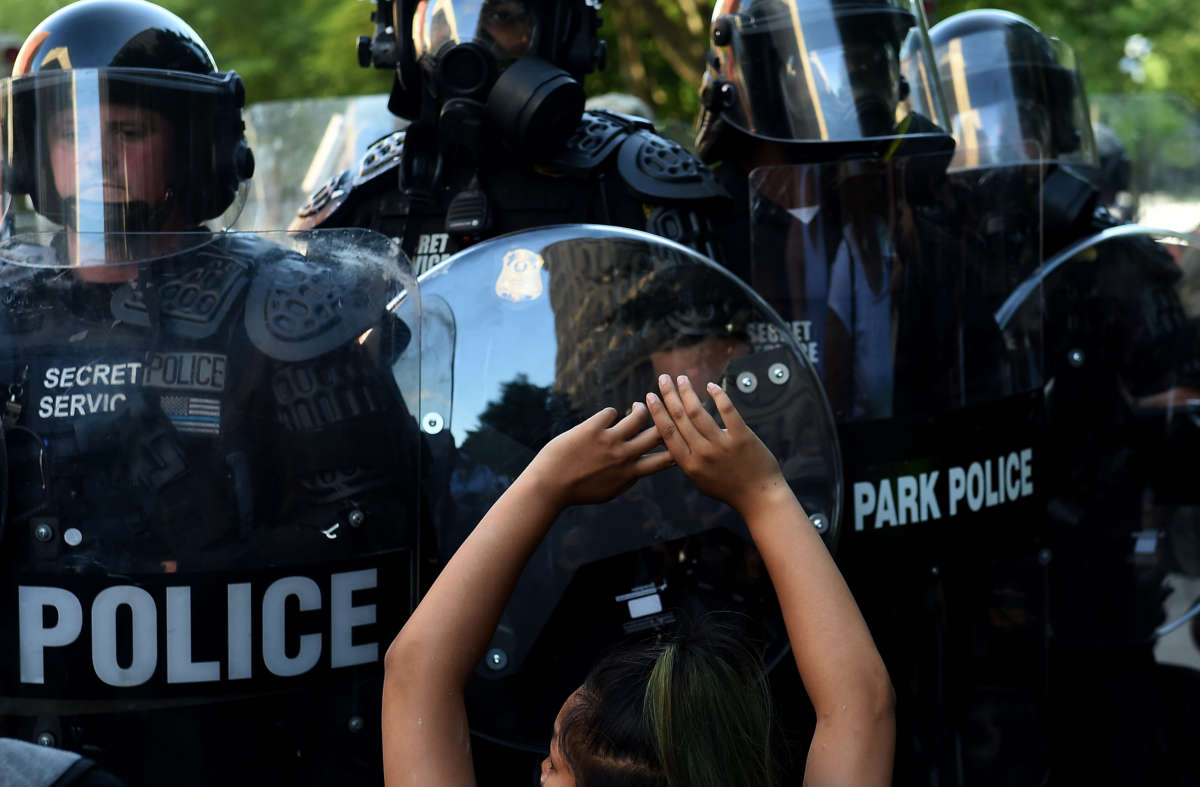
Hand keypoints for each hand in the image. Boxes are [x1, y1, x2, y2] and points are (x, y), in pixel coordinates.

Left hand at [526, 402, 674, 508]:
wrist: (549, 485)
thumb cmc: (578, 490)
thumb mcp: (609, 491)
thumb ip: (627, 479)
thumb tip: (639, 467)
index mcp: (630, 473)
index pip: (666, 459)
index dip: (676, 447)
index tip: (676, 439)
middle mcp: (624, 457)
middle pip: (660, 434)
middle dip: (664, 421)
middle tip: (660, 414)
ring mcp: (609, 442)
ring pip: (639, 416)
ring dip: (642, 408)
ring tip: (638, 406)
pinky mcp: (592, 429)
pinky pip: (611, 412)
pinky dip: (609, 414)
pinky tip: (603, 419)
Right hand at [646, 374, 784, 515]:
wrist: (759, 497)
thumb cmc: (728, 488)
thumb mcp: (699, 479)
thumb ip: (685, 459)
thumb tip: (671, 439)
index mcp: (689, 464)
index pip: (667, 433)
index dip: (657, 412)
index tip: (650, 397)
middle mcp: (702, 454)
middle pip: (680, 418)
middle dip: (669, 395)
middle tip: (663, 379)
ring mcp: (722, 445)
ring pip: (698, 412)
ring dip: (687, 392)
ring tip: (682, 378)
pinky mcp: (742, 437)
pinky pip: (727, 411)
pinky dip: (718, 396)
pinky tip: (711, 386)